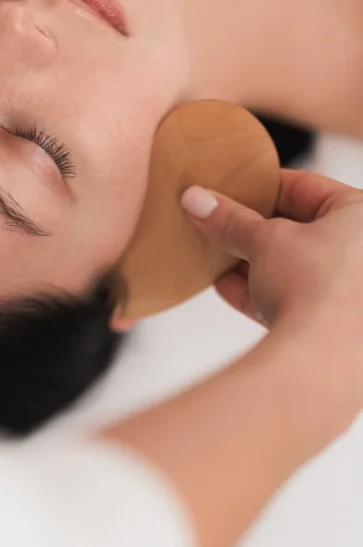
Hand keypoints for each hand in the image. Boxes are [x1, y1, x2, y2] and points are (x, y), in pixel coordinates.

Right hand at [181, 170, 362, 344]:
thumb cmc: (319, 286)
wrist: (324, 359)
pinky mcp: (335, 327)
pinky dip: (259, 292)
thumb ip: (230, 219)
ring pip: (294, 267)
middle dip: (254, 229)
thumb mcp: (264, 240)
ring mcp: (352, 294)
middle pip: (299, 230)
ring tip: (216, 254)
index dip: (260, 187)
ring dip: (253, 262)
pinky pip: (292, 300)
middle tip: (218, 222)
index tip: (228, 190)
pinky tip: (224, 286)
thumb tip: (198, 200)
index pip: (305, 188)